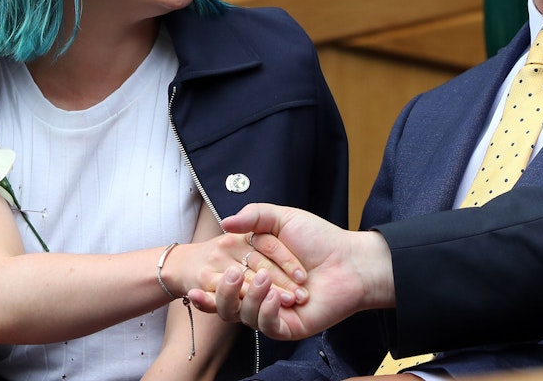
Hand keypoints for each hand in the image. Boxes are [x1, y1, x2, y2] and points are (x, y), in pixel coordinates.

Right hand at [187, 203, 392, 340]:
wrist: (349, 259)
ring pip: (244, 316)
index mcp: (253, 274)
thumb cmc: (319, 238)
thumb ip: (254, 217)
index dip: (206, 290)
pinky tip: (276, 297)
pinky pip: (267, 326)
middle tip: (232, 276)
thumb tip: (226, 221)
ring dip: (250, 297)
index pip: (222, 286)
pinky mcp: (288, 327)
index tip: (193, 287)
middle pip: (226, 305)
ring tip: (265, 278)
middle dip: (224, 294)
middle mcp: (259, 296)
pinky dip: (266, 310)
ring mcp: (273, 313)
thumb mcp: (283, 219)